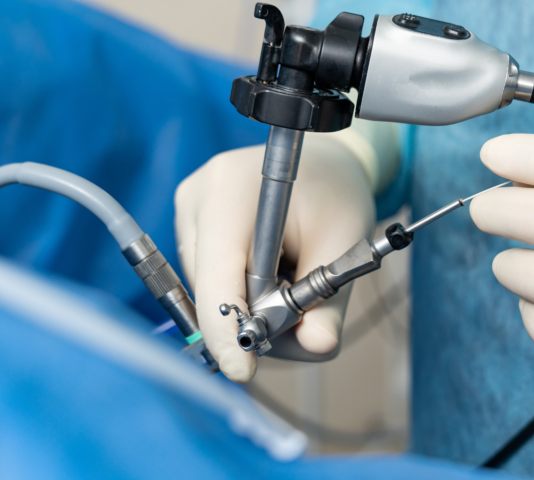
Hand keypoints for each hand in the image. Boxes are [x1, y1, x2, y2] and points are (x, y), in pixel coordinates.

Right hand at [175, 135, 374, 381]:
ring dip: (251, 306)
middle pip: (212, 292)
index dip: (229, 329)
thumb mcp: (346, 243)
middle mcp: (198, 198)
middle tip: (304, 313)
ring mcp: (187, 212)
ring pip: (210, 294)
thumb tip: (317, 347)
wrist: (325, 163)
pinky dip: (244, 293)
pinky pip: (211, 283)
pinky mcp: (189, 227)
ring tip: (292, 274)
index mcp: (231, 191)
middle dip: (255, 318)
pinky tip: (273, 270)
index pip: (218, 276)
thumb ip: (330, 300)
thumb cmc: (336, 195)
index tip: (244, 370)